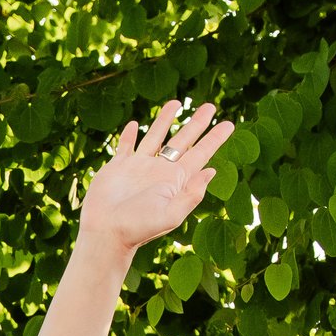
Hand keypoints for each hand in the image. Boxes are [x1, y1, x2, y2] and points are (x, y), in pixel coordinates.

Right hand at [76, 100, 235, 263]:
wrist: (106, 233)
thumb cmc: (139, 227)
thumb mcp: (171, 214)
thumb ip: (192, 194)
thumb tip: (212, 171)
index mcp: (176, 180)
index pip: (200, 154)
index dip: (215, 139)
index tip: (229, 124)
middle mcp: (159, 170)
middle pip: (182, 140)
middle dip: (197, 123)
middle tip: (210, 106)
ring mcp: (138, 167)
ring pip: (156, 136)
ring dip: (165, 119)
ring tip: (175, 102)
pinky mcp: (118, 167)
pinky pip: (126, 146)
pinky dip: (130, 134)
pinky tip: (136, 124)